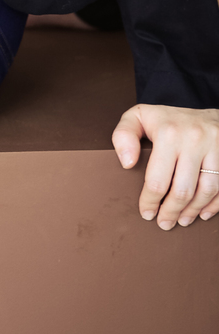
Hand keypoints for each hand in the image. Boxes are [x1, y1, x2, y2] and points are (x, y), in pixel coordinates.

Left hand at [112, 103, 218, 227]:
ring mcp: (216, 147)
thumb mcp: (138, 117)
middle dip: (171, 212)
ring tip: (182, 220)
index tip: (147, 213)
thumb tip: (127, 164)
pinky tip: (202, 212)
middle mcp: (194, 139)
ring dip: (192, 211)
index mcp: (168, 133)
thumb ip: (123, 136)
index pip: (158, 180)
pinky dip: (214, 205)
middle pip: (183, 190)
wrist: (203, 110)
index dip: (150, 202)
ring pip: (206, 191)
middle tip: (164, 223)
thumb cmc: (166, 120)